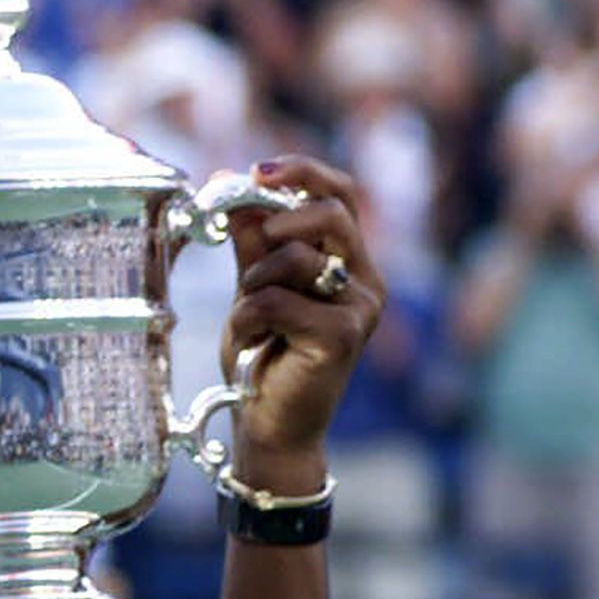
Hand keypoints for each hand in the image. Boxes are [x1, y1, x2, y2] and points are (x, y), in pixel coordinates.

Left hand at [220, 156, 382, 490]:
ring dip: (252, 282)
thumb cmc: (265, 360)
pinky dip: (247, 317)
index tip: (256, 171)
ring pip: (295, 256)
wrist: (271, 427)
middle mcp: (367, 282)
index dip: (303, 171)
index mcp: (352, 263)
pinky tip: (248, 344)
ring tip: (247, 319)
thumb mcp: (254, 287)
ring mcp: (361, 310)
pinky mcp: (342, 336)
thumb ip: (251, 239)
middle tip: (248, 248)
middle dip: (277, 220)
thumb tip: (230, 180)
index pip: (342, 193)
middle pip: (331, 211)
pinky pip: (278, 298)